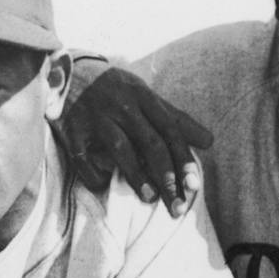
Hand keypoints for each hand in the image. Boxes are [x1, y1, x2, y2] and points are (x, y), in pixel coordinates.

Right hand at [61, 65, 213, 215]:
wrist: (69, 72)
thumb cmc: (115, 90)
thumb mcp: (146, 96)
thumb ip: (175, 119)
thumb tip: (209, 141)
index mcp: (144, 97)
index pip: (170, 131)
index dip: (183, 159)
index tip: (193, 185)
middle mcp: (123, 107)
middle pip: (151, 143)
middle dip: (167, 176)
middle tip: (177, 204)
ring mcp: (97, 118)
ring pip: (121, 149)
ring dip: (137, 176)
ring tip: (150, 198)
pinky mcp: (73, 130)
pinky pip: (83, 157)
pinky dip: (93, 173)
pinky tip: (104, 185)